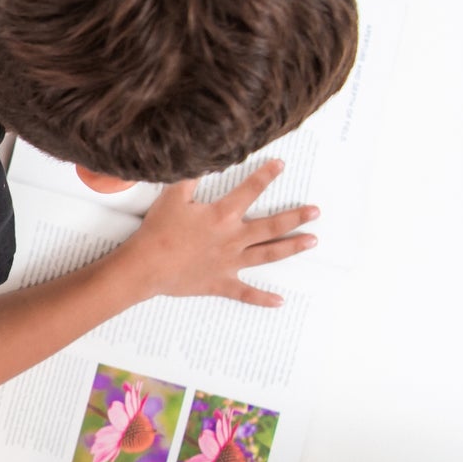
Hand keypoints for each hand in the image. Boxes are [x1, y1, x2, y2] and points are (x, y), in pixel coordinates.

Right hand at [117, 160, 318, 307]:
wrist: (146, 266)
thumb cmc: (158, 231)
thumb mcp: (172, 196)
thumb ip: (190, 177)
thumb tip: (201, 159)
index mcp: (222, 216)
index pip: (250, 191)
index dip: (266, 176)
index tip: (281, 166)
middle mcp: (233, 238)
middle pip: (271, 226)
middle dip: (296, 217)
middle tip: (316, 211)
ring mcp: (230, 262)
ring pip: (268, 254)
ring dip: (291, 247)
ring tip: (312, 241)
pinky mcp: (221, 282)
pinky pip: (246, 292)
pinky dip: (262, 298)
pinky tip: (279, 301)